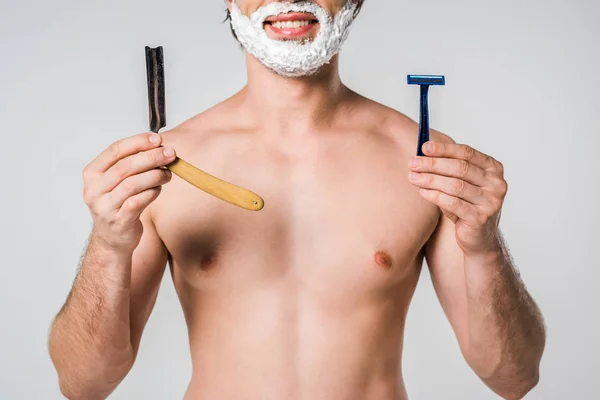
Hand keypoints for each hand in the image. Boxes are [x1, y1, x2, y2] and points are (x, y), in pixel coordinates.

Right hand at [82, 132, 175, 252]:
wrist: (112, 239)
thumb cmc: (118, 204)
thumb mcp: (117, 182)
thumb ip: (131, 164)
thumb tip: (158, 146)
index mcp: (92, 174)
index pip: (114, 151)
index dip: (137, 142)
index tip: (157, 139)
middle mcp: (94, 190)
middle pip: (125, 167)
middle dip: (151, 157)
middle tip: (170, 154)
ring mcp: (104, 207)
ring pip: (132, 184)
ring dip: (154, 175)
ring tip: (167, 172)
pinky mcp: (119, 221)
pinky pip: (138, 202)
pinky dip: (152, 192)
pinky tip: (158, 189)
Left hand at [408, 141, 507, 255]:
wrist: (478, 238)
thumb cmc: (466, 205)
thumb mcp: (460, 184)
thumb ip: (447, 169)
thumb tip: (421, 155)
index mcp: (493, 168)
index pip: (467, 153)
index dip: (444, 149)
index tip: (424, 147)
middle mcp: (496, 183)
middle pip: (460, 168)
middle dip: (433, 164)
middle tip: (413, 163)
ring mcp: (491, 201)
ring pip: (456, 185)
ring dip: (431, 179)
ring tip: (413, 177)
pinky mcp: (480, 218)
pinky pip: (453, 203)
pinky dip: (435, 196)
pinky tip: (422, 192)